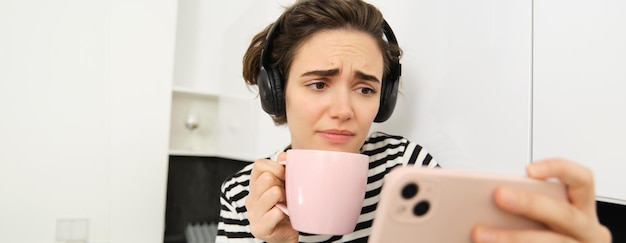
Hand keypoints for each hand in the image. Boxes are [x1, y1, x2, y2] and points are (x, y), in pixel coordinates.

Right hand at [245, 152, 297, 242]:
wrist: (286, 234)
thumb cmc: (285, 208)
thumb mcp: (284, 185)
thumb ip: (282, 168)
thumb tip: (284, 155)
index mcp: (255, 185)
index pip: (260, 164)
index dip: (276, 167)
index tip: (285, 176)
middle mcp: (251, 198)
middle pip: (267, 178)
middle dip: (282, 185)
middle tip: (286, 195)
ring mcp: (253, 213)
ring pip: (273, 192)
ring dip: (285, 198)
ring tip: (286, 205)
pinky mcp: (259, 228)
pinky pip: (277, 212)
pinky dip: (285, 213)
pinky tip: (285, 216)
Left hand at [472, 158, 611, 242]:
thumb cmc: (542, 235)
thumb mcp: (541, 218)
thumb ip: (524, 205)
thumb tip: (487, 196)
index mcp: (582, 210)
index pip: (582, 180)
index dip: (559, 169)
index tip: (529, 169)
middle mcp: (588, 232)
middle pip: (564, 214)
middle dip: (530, 203)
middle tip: (498, 195)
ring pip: (551, 242)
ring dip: (512, 238)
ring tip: (480, 234)